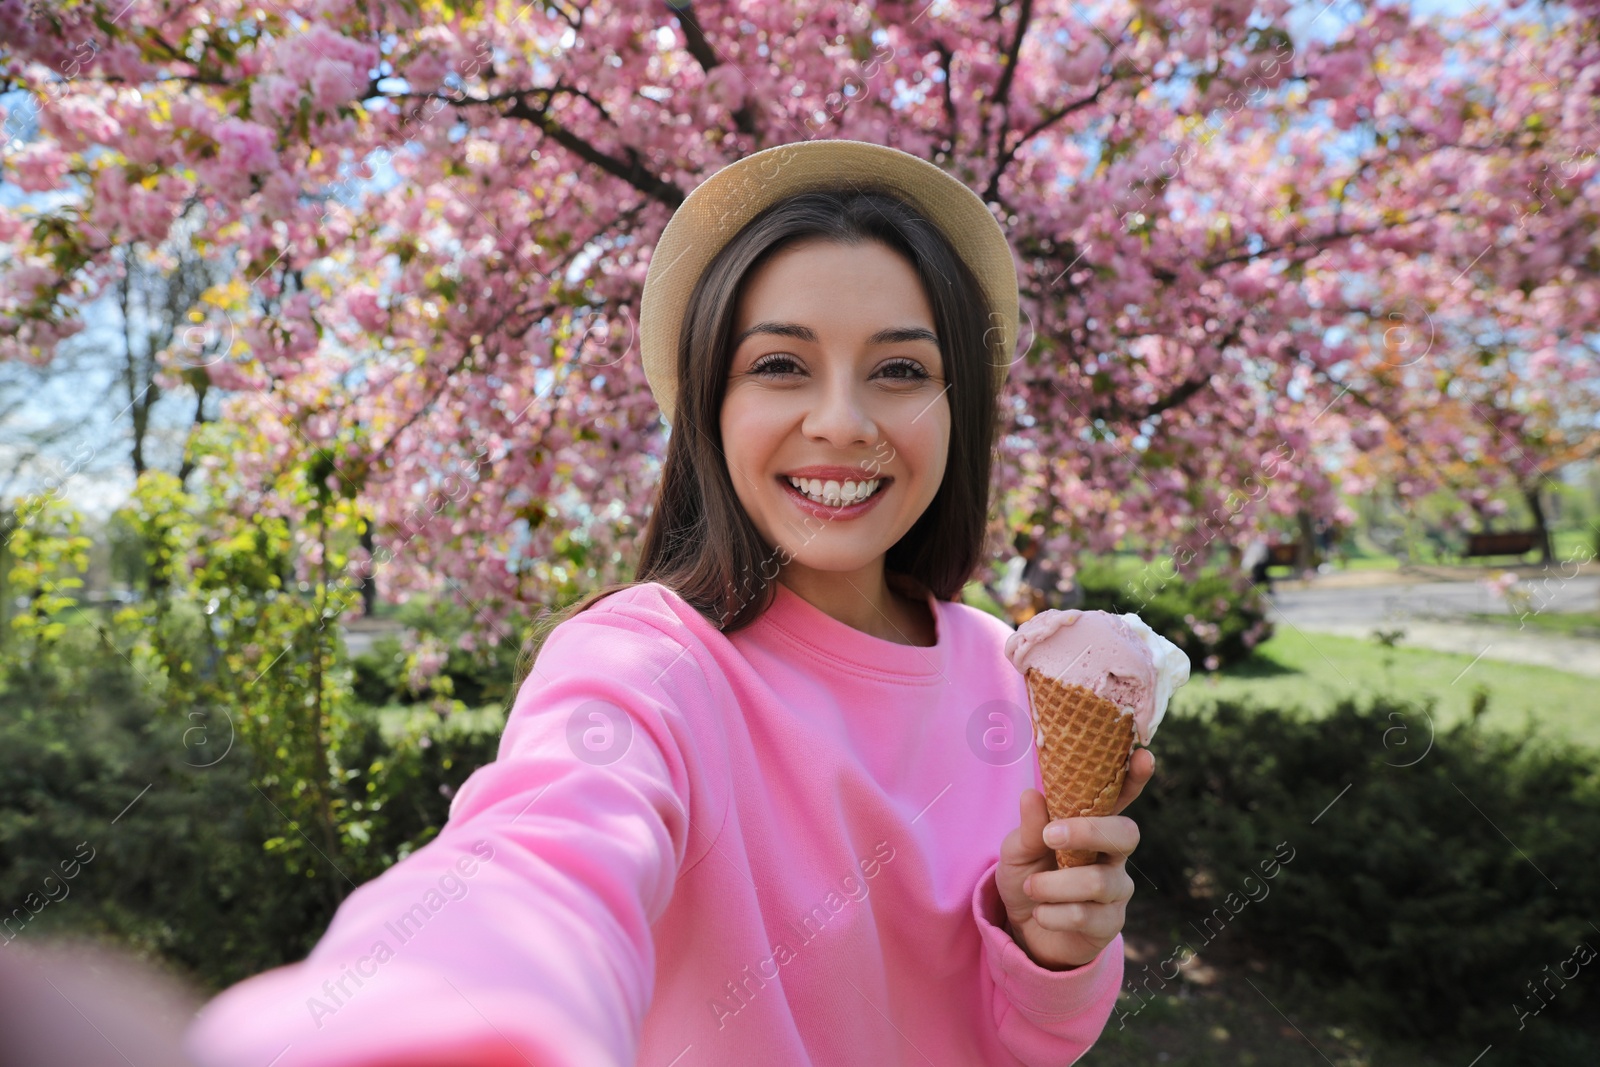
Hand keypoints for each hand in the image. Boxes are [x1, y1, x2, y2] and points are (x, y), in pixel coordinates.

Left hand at [995, 748, 1154, 970]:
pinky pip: (1087, 916)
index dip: (1134, 777)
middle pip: (1126, 834)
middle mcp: (1112, 855)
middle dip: (1088, 832)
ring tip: (1030, 886)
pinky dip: (1054, 914)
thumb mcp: (1017, 850)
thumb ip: (1029, 827)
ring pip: (1098, 881)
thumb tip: (1032, 794)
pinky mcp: (1110, 924)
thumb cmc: (1028, 877)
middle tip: (1050, 837)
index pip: (1120, 797)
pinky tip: (1040, 913)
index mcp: (1092, 826)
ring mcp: (1115, 889)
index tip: (1142, 756)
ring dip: (1055, 884)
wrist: (1024, 930)